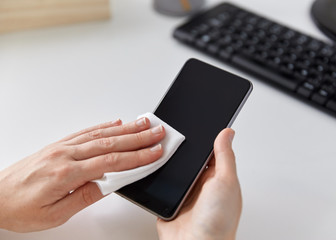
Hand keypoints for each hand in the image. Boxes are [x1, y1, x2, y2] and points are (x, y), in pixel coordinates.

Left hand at [0, 117, 164, 231]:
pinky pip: (86, 131)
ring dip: (126, 128)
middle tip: (158, 132)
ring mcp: (63, 147)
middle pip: (111, 142)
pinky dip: (104, 126)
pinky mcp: (59, 144)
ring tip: (144, 123)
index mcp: (67, 173)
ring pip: (101, 134)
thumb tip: (109, 183)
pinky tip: (116, 123)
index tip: (155, 152)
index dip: (138, 157)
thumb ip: (86, 195)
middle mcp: (66, 154)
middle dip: (139, 137)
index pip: (112, 162)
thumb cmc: (20, 207)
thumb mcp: (55, 213)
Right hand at [156, 128, 241, 239]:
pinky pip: (162, 181)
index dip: (206, 136)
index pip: (212, 150)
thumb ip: (225, 156)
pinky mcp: (170, 199)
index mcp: (218, 177)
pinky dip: (158, 174)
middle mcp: (202, 183)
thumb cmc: (218, 222)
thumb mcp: (225, 182)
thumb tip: (227, 133)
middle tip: (175, 132)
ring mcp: (186, 191)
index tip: (199, 121)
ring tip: (162, 146)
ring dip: (170, 160)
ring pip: (176, 168)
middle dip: (184, 147)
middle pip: (192, 158)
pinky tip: (154, 165)